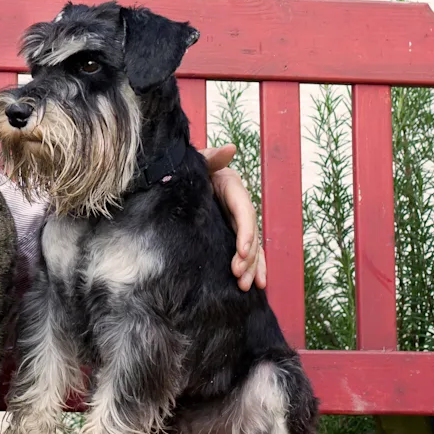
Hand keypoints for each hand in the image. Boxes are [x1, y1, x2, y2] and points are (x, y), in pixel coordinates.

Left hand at [200, 145, 267, 291]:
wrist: (176, 175)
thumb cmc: (186, 167)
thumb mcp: (198, 161)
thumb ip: (212, 157)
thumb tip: (231, 148)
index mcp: (232, 187)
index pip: (245, 212)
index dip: (247, 232)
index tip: (243, 250)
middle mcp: (239, 205)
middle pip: (250, 234)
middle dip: (248, 257)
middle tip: (239, 275)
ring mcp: (236, 221)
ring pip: (252, 247)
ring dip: (253, 267)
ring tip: (246, 285)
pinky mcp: (231, 232)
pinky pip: (247, 252)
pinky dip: (254, 267)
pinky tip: (257, 285)